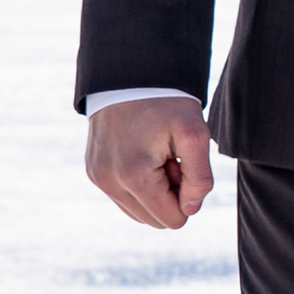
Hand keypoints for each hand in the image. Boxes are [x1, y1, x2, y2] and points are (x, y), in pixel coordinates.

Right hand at [85, 97, 213, 229]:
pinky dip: (138, 182)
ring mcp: (97, 177)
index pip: (173, 220)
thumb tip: (189, 210)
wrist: (130, 73)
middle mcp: (108, 182)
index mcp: (134, 177)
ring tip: (157, 153)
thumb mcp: (195, 134)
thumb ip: (200, 178)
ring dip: (154, 189)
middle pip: (155, 220)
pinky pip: (123, 198)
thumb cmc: (167, 102)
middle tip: (170, 156)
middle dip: (170, 194)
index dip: (186, 194)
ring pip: (139, 212)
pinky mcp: (93, 171)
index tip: (181, 162)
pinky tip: (142, 152)